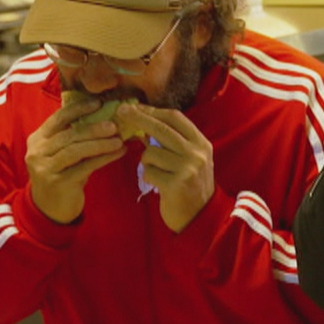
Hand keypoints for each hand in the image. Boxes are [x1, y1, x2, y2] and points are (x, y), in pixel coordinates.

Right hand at [27, 97, 126, 223]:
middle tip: (114, 125)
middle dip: (93, 128)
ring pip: (76, 150)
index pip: (58, 118)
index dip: (79, 109)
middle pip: (68, 135)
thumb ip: (75, 137)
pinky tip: (118, 153)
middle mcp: (37, 152)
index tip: (99, 103)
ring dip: (100, 144)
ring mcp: (44, 168)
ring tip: (118, 139)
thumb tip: (106, 117)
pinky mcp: (57, 182)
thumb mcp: (64, 153)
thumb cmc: (63, 174)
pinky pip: (84, 167)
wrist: (51, 207)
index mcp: (37, 139)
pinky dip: (103, 158)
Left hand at [128, 105, 216, 232]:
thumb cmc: (192, 185)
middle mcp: (196, 153)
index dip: (153, 111)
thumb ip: (173, 142)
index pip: (175, 118)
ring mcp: (187, 169)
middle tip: (122, 110)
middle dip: (139, 118)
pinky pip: (148, 171)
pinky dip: (148, 176)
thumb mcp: (190, 159)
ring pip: (150, 152)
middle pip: (161, 128)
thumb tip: (145, 124)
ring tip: (158, 171)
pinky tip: (159, 183)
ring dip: (147, 161)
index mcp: (201, 143)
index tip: (136, 107)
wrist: (202, 216)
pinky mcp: (175, 184)